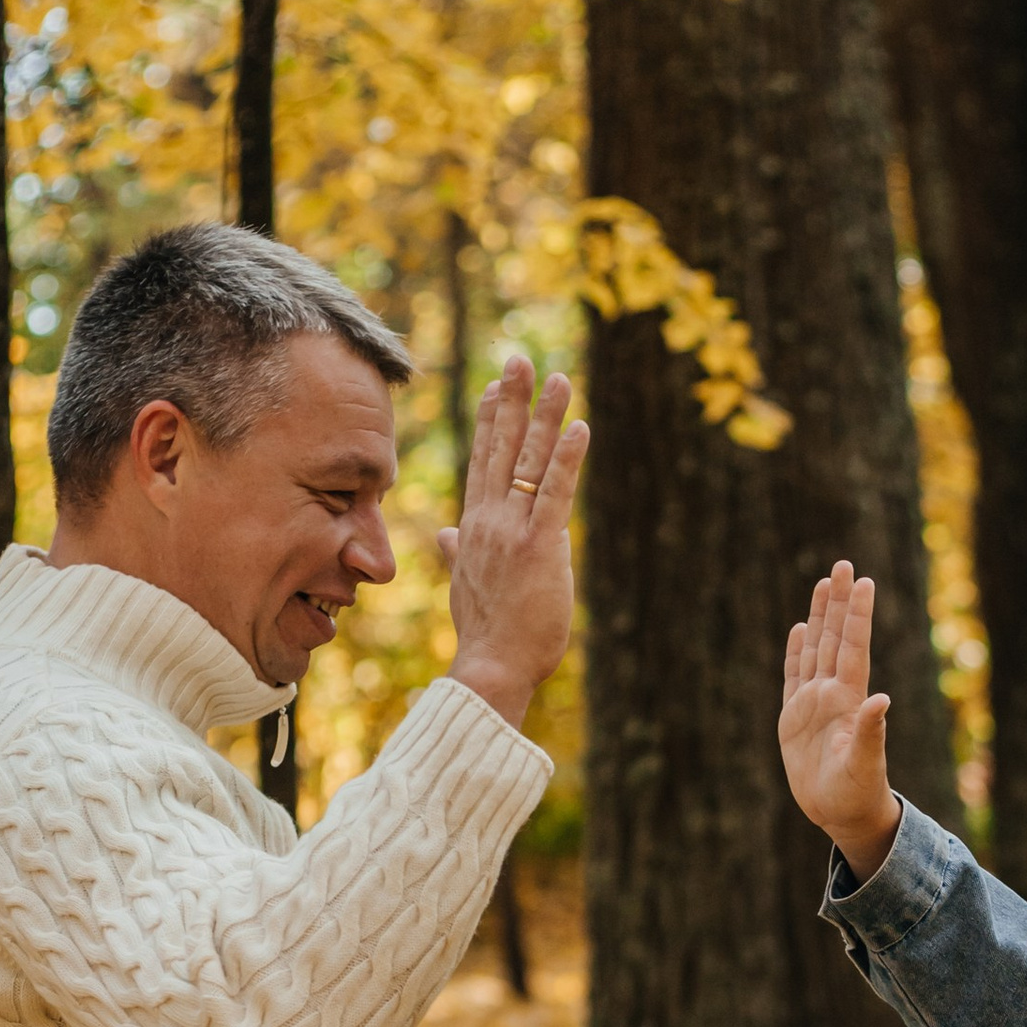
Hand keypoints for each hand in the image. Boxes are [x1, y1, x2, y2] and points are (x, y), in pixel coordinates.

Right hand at [441, 356, 586, 726]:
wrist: (490, 668)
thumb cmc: (485, 633)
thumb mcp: (465, 585)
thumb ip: (456, 553)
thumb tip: (446, 535)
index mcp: (472, 528)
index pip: (482, 462)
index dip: (491, 420)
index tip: (497, 385)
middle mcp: (487, 521)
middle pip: (500, 448)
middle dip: (512, 401)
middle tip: (521, 359)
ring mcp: (511, 531)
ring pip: (529, 462)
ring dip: (544, 417)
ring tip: (559, 378)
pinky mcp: (539, 548)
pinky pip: (555, 493)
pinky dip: (567, 458)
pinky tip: (580, 427)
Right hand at [781, 562, 899, 879]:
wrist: (842, 813)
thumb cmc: (857, 791)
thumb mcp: (864, 763)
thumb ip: (871, 731)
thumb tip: (882, 700)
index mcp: (849, 699)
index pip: (853, 647)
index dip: (857, 615)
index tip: (865, 581)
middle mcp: (833, 694)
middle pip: (835, 637)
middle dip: (839, 601)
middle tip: (844, 564)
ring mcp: (813, 703)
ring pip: (816, 649)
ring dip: (820, 616)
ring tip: (824, 583)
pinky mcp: (795, 718)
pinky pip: (794, 676)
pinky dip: (797, 651)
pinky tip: (800, 629)